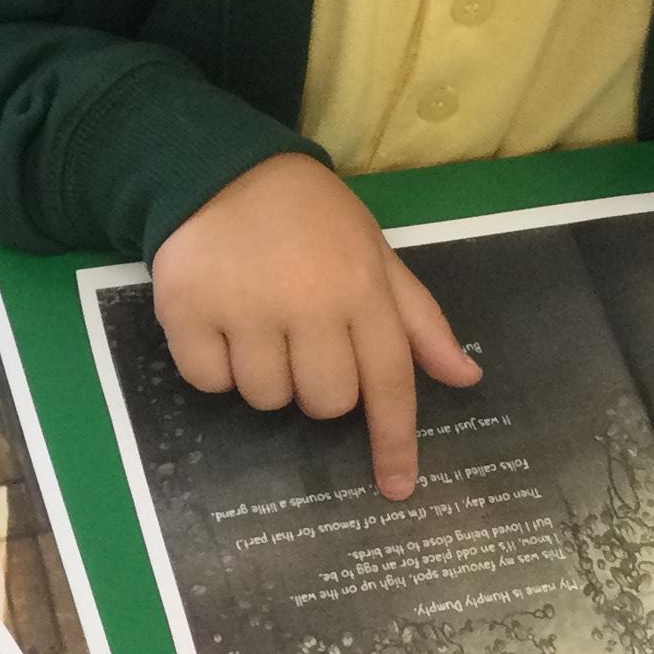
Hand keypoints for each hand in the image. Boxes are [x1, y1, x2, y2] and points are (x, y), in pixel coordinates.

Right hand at [149, 154, 481, 499]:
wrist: (220, 166)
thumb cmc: (310, 216)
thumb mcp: (375, 254)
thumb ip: (417, 320)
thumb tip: (467, 379)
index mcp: (361, 288)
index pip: (389, 381)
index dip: (395, 440)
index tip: (397, 487)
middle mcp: (307, 303)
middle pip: (324, 403)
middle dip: (317, 386)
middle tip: (301, 341)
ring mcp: (244, 309)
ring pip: (265, 398)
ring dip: (264, 375)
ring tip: (255, 322)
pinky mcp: (187, 311)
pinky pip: (209, 381)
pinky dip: (214, 365)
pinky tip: (218, 322)